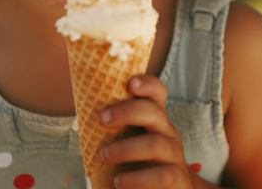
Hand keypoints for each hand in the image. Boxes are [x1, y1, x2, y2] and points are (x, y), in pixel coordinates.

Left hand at [98, 74, 192, 188]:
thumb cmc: (141, 164)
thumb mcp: (132, 141)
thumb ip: (116, 129)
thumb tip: (85, 115)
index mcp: (156, 120)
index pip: (158, 94)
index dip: (148, 84)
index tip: (130, 82)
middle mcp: (168, 132)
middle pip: (155, 113)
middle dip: (128, 112)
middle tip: (103, 119)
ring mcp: (174, 155)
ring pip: (155, 144)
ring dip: (125, 148)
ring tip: (103, 155)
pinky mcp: (176, 178)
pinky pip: (160, 176)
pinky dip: (136, 179)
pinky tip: (119, 182)